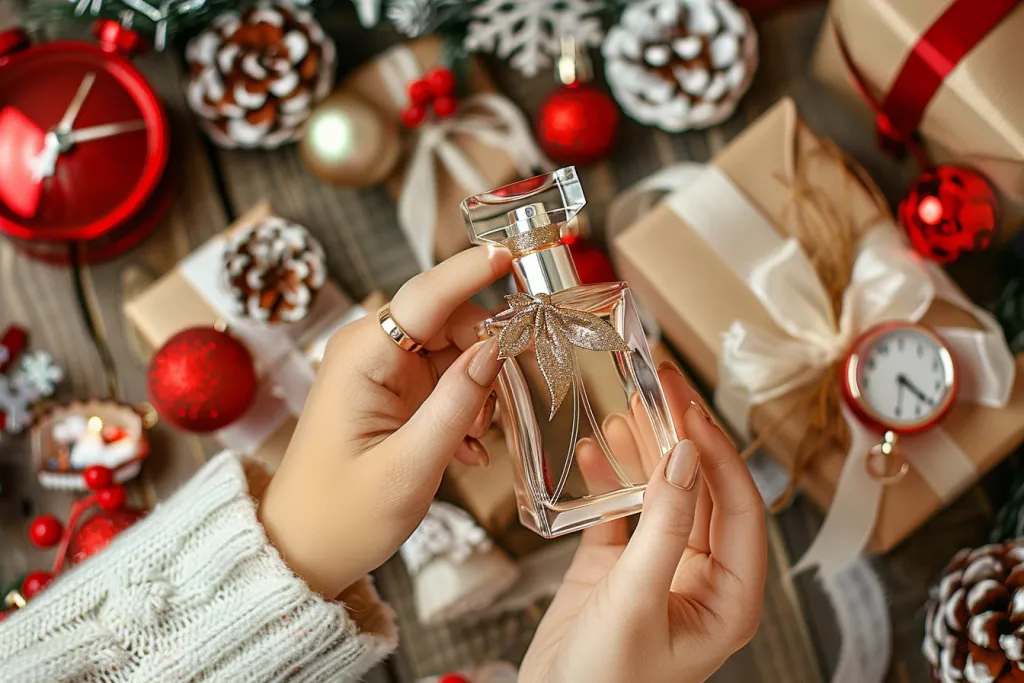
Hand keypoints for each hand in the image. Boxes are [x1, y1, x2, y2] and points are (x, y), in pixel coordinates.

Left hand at [258, 247, 512, 596]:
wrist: (302, 550)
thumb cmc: (342, 516)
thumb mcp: (409, 467)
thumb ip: (456, 404)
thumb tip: (496, 349)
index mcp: (363, 356)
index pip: (427, 293)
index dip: (473, 271)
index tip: (513, 253)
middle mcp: (370, 350)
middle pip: (451, 319)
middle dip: (486, 355)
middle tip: (499, 408)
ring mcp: (381, 368)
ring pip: (455, 349)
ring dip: (476, 389)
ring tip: (473, 440)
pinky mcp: (391, 389)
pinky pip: (445, 376)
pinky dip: (464, 406)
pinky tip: (464, 448)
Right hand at [520, 365, 766, 682]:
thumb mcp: (637, 603)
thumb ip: (664, 528)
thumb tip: (685, 458)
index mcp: (729, 596)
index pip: (738, 506)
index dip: (716, 452)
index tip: (688, 409)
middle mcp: (700, 577)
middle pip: (701, 489)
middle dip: (681, 437)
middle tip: (660, 386)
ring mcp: (657, 569)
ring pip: (662, 494)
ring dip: (644, 451)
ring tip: (625, 409)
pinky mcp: (616, 568)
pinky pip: (619, 511)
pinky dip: (607, 479)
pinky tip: (591, 451)